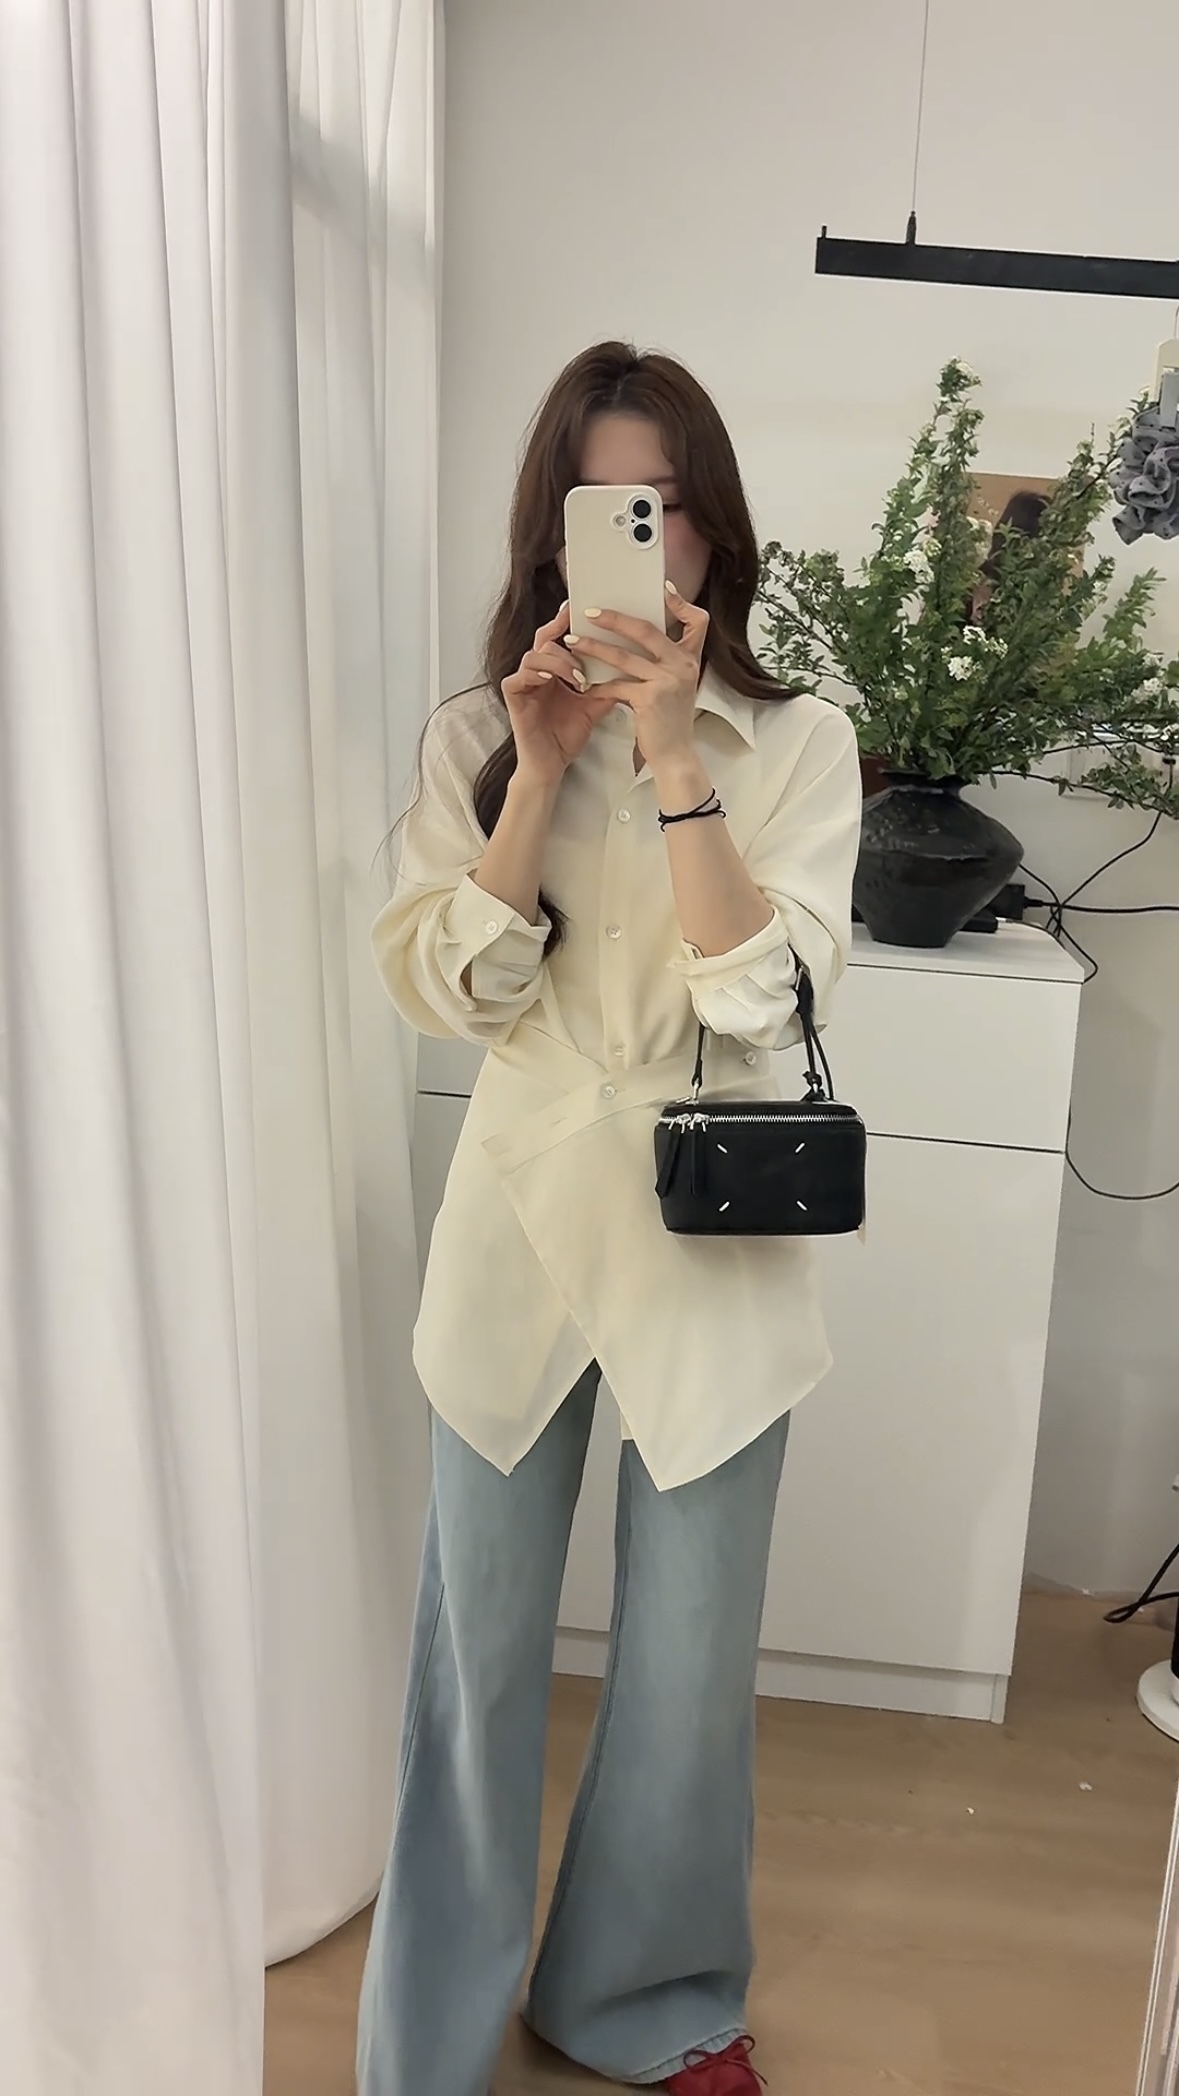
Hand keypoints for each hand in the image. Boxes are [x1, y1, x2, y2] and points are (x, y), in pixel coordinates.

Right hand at [501, 602, 619, 787]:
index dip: (568, 621)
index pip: (559, 638)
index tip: (585, 609)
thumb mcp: (594, 706)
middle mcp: (537, 672)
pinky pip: (519, 676)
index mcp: (554, 670)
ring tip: (577, 676)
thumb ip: (607, 684)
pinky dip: (536, 674)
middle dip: (564, 633)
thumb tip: (634, 668)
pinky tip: (552, 680)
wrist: (552, 765)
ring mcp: (523, 682)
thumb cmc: (567, 735)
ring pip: (535, 656)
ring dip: (558, 662)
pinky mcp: (513, 696)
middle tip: (581, 630)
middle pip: (545, 639)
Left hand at [565, 582, 707, 774]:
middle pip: (646, 630)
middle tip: (591, 613)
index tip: (665, 590)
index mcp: (690, 659)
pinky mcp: (650, 698)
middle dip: (615, 619)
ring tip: (572, 641)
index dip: (682, 604)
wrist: (675, 755)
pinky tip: (582, 684)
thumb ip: (664, 663)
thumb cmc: (670, 721)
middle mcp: (683, 666)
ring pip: (623, 656)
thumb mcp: (677, 686)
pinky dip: (597, 685)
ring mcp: (667, 681)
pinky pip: (616, 685)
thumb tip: (634, 639)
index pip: (697, 621)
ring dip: (593, 647)